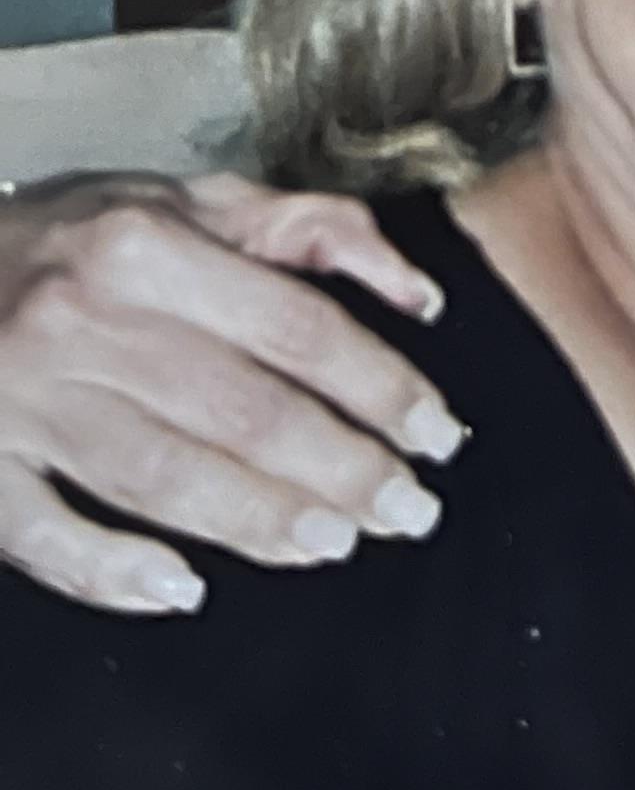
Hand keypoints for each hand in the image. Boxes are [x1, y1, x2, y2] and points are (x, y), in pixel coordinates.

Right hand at [0, 173, 464, 612]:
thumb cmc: (74, 237)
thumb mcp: (183, 199)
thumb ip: (307, 229)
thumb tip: (416, 293)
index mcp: (146, 248)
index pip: (294, 327)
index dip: (379, 385)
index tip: (438, 432)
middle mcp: (87, 322)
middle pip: (242, 412)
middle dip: (341, 469)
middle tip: (411, 509)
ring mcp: (25, 403)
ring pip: (163, 479)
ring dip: (260, 521)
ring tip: (337, 543)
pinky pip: (48, 537)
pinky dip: (115, 572)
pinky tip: (182, 591)